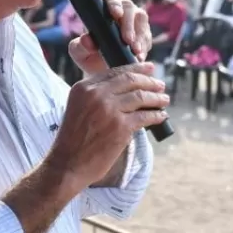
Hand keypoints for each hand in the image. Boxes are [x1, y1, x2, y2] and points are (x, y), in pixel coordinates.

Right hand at [45, 64, 168, 188]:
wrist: (67, 164)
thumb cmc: (73, 140)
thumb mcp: (78, 108)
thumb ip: (96, 96)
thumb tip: (124, 89)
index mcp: (84, 87)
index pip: (115, 71)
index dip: (136, 68)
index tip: (149, 68)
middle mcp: (96, 94)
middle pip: (131, 80)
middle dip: (150, 81)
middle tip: (161, 85)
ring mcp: (110, 110)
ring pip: (141, 97)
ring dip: (156, 97)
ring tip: (164, 99)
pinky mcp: (121, 127)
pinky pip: (145, 116)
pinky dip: (156, 115)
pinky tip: (161, 116)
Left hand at [68, 0, 151, 75]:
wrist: (103, 68)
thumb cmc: (89, 55)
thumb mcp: (79, 53)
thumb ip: (79, 46)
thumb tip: (86, 40)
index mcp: (101, 7)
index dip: (114, 4)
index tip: (116, 14)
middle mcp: (120, 9)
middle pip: (128, 7)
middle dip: (128, 24)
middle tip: (127, 40)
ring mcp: (134, 19)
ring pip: (140, 19)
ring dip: (139, 35)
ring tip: (135, 51)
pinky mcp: (144, 31)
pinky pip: (147, 35)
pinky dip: (144, 45)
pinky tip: (139, 56)